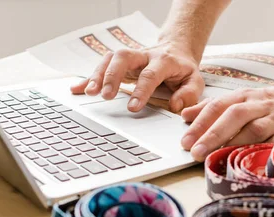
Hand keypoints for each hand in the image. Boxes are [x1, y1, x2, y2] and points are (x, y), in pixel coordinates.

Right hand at [70, 43, 204, 112]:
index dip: (141, 90)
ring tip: (90, 93)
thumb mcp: (195, 81)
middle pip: (123, 57)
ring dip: (98, 75)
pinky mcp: (120, 63)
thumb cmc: (183, 71)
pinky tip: (77, 89)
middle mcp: (144, 56)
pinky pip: (102, 66)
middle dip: (112, 76)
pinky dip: (88, 78)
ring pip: (110, 59)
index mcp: (164, 61)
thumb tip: (175, 106)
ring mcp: (130, 58)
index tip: (132, 107)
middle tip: (105, 96)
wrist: (176, 51)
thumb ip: (189, 94)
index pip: (151, 74)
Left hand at [180, 80, 273, 160]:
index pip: (218, 106)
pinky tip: (254, 162)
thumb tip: (186, 116)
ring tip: (217, 157)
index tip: (184, 139)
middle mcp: (259, 105)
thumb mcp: (244, 98)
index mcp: (244, 96)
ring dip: (234, 143)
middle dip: (212, 134)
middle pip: (233, 116)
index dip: (200, 122)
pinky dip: (266, 150)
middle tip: (194, 152)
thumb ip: (216, 107)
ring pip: (254, 128)